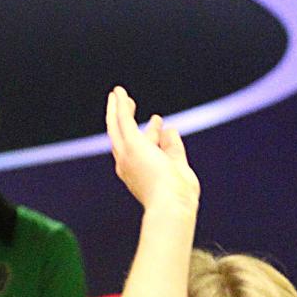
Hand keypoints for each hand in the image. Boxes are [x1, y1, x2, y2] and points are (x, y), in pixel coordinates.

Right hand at [106, 87, 199, 216]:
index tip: (160, 123)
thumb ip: (173, 148)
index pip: (145, 151)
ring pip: (117, 127)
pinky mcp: (131, 145)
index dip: (152, 136)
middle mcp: (128, 166)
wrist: (172, 205)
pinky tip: (119, 92)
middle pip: (123, 138)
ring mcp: (127, 156)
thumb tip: (170, 129)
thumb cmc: (178, 195)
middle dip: (125, 120)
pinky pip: (122, 119)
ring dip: (117, 109)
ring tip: (119, 94)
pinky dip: (120, 105)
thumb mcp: (178, 167)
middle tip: (128, 103)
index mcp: (141, 176)